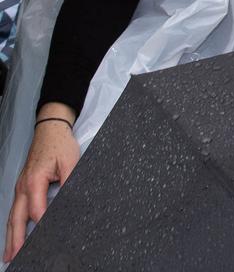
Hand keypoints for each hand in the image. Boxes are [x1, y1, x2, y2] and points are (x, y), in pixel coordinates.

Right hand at [4, 103, 79, 262]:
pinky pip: (15, 209)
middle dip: (15, 240)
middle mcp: (23, 187)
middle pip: (17, 219)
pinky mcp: (22, 187)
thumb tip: (71, 202)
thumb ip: (70, 183)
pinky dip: (12, 224)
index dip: (43, 227)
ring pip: (12, 216)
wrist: (50, 129)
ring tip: (8, 254)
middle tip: (13, 257)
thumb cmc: (60, 144)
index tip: (46, 242)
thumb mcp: (71, 162)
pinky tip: (13, 233)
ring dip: (10, 236)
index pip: (37, 211)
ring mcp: (20, 187)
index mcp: (35, 182)